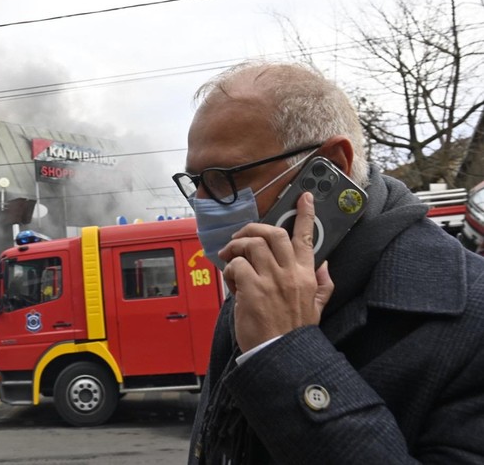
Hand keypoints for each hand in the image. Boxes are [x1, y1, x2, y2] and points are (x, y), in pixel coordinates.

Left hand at [218, 191, 334, 351]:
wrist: (281, 356)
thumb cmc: (293, 334)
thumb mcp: (316, 309)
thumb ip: (322, 285)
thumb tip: (324, 265)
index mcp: (306, 276)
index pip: (307, 237)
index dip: (306, 214)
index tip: (305, 197)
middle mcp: (290, 274)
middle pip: (273, 233)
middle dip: (253, 228)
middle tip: (241, 237)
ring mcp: (271, 280)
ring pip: (252, 244)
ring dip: (235, 247)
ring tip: (229, 258)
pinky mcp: (253, 289)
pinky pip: (236, 266)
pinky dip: (229, 270)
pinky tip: (231, 283)